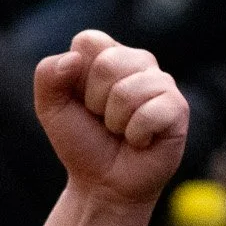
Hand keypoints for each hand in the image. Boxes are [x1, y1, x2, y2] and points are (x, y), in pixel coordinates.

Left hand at [34, 30, 188, 207]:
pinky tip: (139, 141)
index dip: (76, 78)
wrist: (102, 184)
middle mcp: (139, 62)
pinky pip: (150, 113)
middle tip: (103, 120)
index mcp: (109, 54)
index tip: (82, 101)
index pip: (88, 41)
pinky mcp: (178, 108)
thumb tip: (73, 59)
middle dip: (94, 102)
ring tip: (120, 131)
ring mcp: (162, 83)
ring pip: (126, 91)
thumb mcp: (51, 109)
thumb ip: (47, 76)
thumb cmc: (82, 142)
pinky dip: (135, 135)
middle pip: (108, 63)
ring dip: (114, 122)